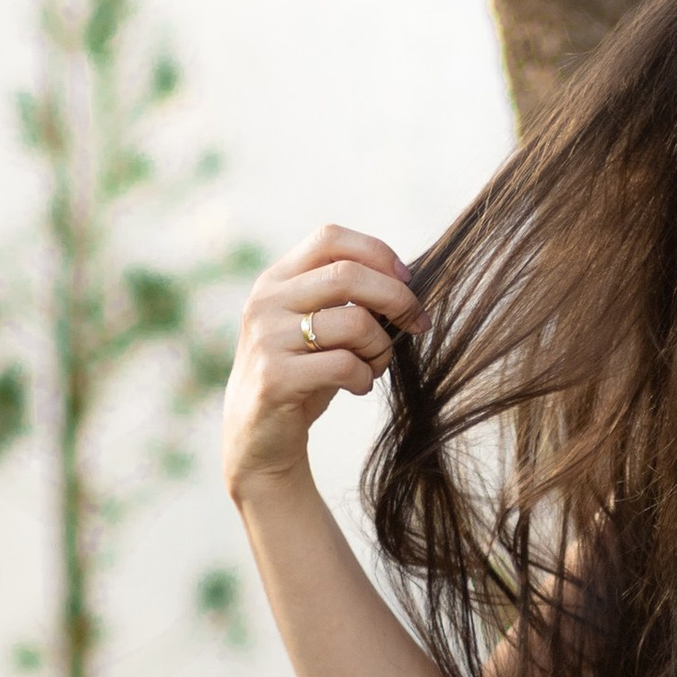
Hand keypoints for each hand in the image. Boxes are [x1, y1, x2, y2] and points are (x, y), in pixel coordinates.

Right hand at [224, 224, 423, 501]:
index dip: (377, 253)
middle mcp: (265, 301)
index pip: (330, 238)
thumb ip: (346, 297)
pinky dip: (365, 376)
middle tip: (418, 324)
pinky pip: (345, 364)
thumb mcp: (317, 325)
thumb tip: (405, 281)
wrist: (257, 438)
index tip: (407, 280)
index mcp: (277, 280)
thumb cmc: (303, 375)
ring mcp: (266, 338)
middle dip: (397, 298)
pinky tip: (359, 386)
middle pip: (349, 274)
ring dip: (382, 347)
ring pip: (354, 322)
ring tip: (376, 365)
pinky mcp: (274, 377)